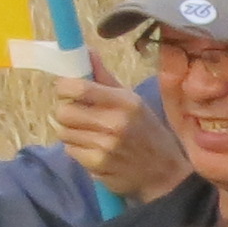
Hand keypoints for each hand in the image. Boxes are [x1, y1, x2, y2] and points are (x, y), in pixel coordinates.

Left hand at [51, 77, 188, 203]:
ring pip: (63, 132)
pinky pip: (70, 151)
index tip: (65, 89)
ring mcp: (104, 147)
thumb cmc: (147, 132)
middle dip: (66, 111)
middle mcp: (114, 123)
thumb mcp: (133, 101)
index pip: (79, 88)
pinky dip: (77, 149)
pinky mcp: (97, 166)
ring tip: (87, 132)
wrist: (164, 174)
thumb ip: (105, 79)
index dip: (64, 87)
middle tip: (76, 113)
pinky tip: (93, 148)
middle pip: (63, 112)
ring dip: (70, 131)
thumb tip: (86, 52)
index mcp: (124, 101)